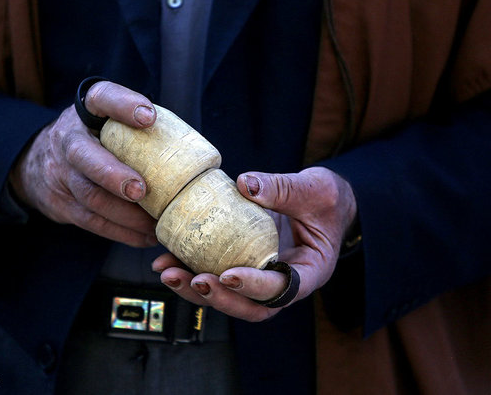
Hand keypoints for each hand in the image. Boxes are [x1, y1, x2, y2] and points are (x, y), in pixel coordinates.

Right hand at [9, 81, 158, 246]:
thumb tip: (189, 150)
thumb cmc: (94, 138)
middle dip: (113, 175)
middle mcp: (68, 139)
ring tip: (154, 224)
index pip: (102, 98)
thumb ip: (135, 126)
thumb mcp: (105, 118)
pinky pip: (92, 222)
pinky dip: (122, 232)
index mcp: (86, 111)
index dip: (123, 105)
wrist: (39, 162)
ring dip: (126, 214)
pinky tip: (146, 237)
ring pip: (90, 196)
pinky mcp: (61, 203)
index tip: (149, 116)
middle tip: (141, 190)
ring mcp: (60, 173)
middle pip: (84, 156)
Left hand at [152, 167, 356, 320]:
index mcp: (310, 272)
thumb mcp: (315, 190)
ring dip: (196, 289)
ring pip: (228, 297)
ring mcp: (260, 277)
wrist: (321, 204)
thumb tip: (245, 184)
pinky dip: (190, 270)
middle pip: (250, 307)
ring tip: (167, 272)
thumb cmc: (325, 200)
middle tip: (193, 280)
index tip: (230, 275)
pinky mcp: (242, 264)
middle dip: (219, 298)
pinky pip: (216, 274)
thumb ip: (283, 188)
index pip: (284, 290)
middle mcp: (283, 283)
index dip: (256, 288)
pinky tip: (165, 259)